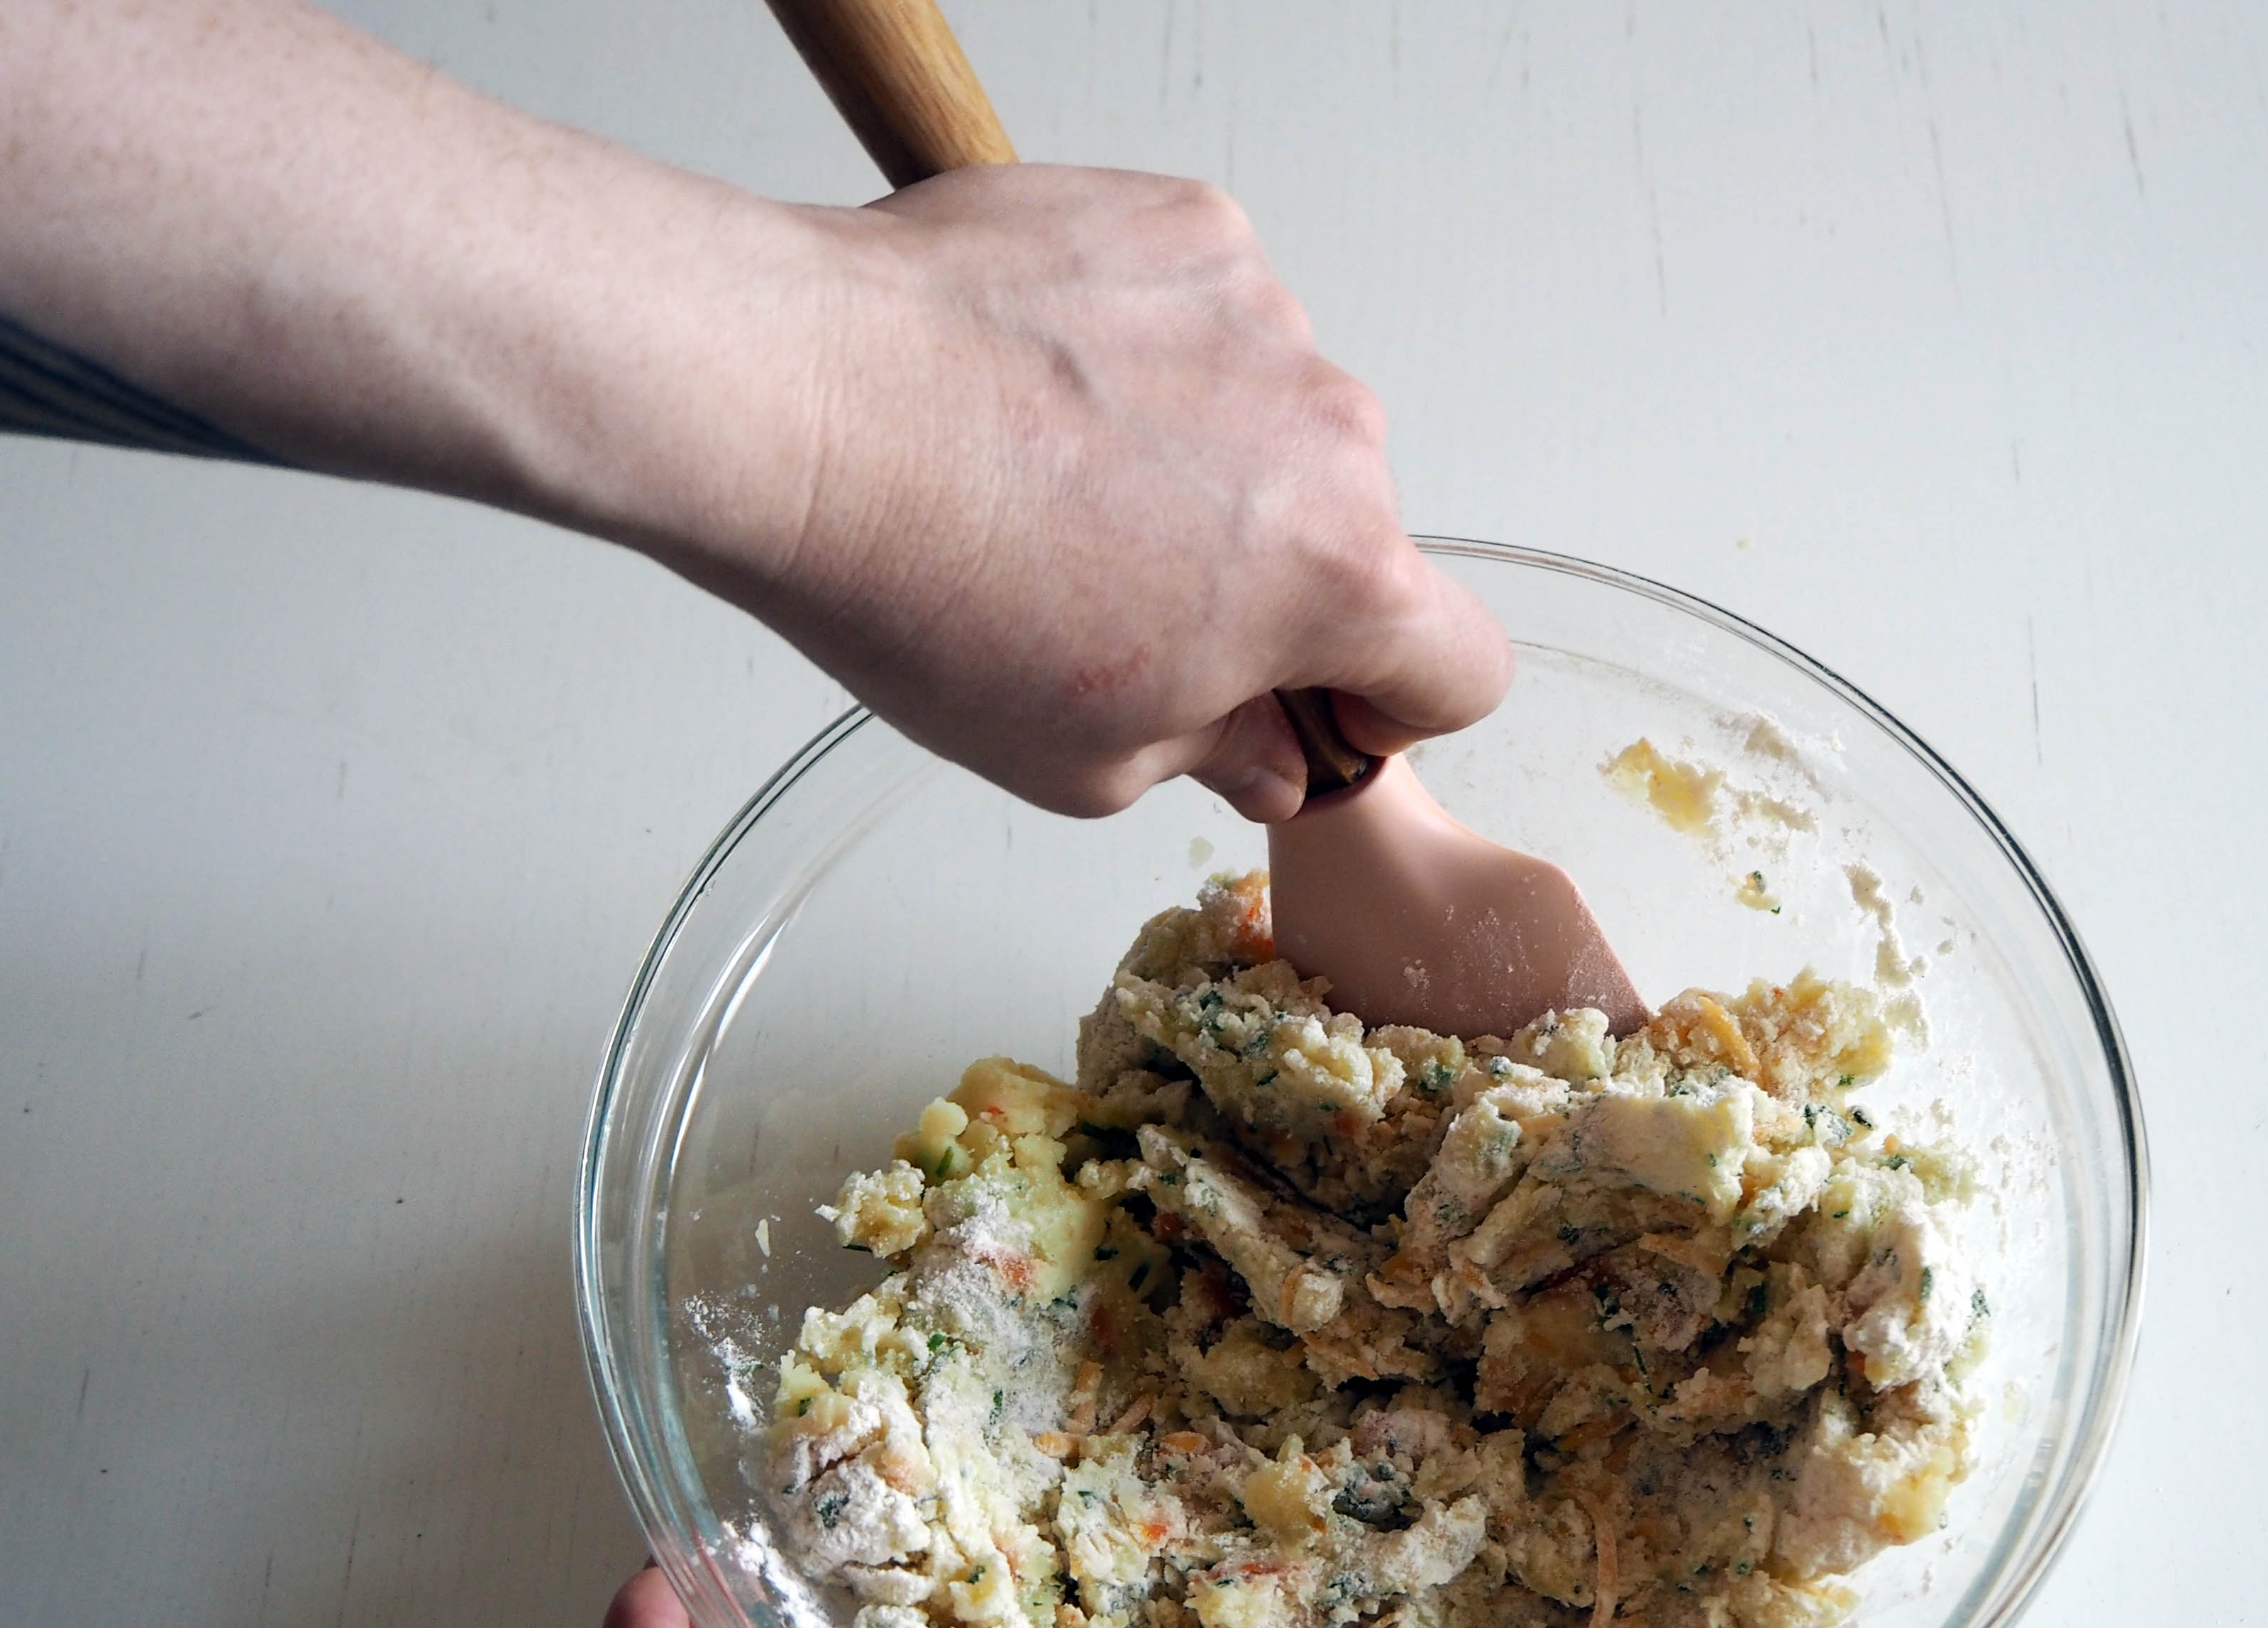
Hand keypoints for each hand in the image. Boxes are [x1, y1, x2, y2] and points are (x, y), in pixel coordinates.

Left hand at [668, 166, 1512, 822]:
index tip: (1302, 705)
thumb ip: (1215, 758)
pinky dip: (1144, 355)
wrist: (802, 400)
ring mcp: (1259, 314)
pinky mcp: (1183, 228)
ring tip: (1053, 483)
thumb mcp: (1086, 760)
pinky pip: (1204, 314)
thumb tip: (1260, 752)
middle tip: (1122, 598)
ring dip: (1202, 457)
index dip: (1392, 708)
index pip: (1465, 665)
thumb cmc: (931, 586)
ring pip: (1273, 419)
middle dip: (1269, 576)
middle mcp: (1332, 433)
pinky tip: (1041, 389)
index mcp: (1340, 582)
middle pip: (1357, 534)